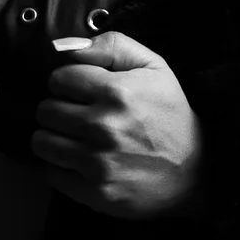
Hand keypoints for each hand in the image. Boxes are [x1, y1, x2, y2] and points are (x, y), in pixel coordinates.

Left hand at [30, 32, 202, 220]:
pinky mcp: (96, 193)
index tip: (82, 93)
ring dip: (55, 139)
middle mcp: (103, 127)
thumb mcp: (154, 66)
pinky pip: (53, 174)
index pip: (58, 79)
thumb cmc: (170, 114)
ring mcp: (98, 163)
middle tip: (79, 117)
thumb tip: (68, 48)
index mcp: (116, 92)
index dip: (69, 83)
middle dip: (59, 110)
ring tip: (76, 139)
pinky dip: (62, 168)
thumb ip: (112, 46)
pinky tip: (82, 163)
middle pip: (45, 111)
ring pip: (42, 142)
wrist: (197, 170)